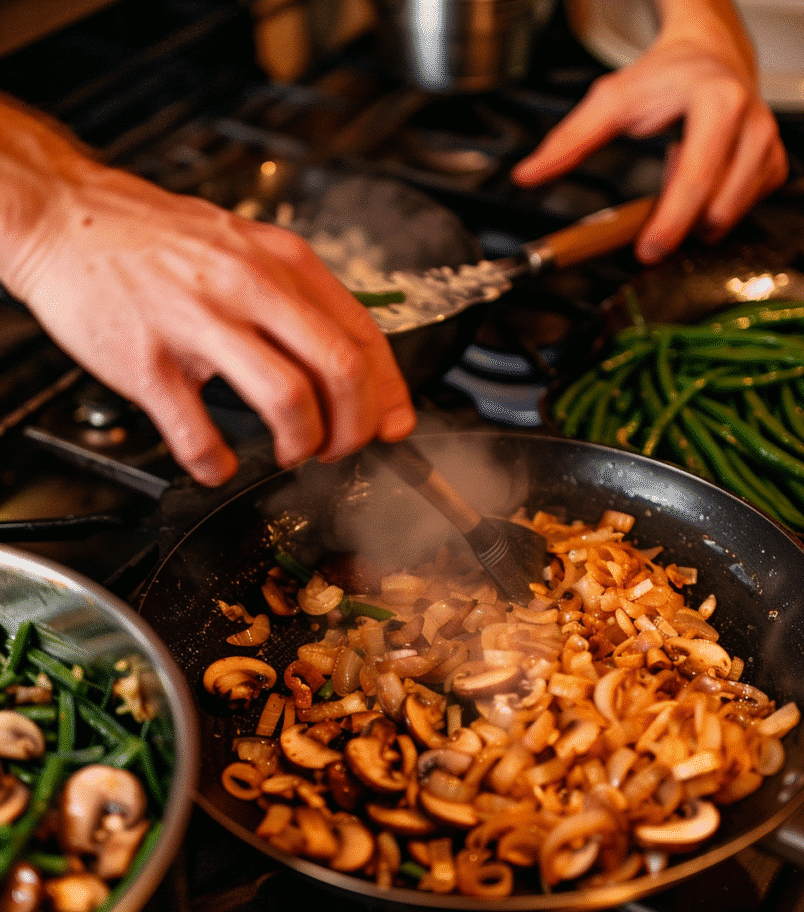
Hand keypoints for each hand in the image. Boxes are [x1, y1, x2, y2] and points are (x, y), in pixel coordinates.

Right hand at [0, 103, 415, 486]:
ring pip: (288, 400)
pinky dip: (218, 463)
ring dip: (302, 445)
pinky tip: (218, 463)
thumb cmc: (161, 241)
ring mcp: (199, 322)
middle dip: (354, 429)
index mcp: (284, 263)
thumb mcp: (248, 247)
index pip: (364, 337)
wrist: (70, 217)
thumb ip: (299, 300)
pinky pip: (199, 434)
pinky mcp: (149, 360)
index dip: (388, 395)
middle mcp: (250, 287)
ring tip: (291, 453)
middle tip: (339, 448)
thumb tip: (349, 362)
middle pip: (341, 371)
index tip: (393, 427)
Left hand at [511, 3, 787, 263]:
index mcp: (715, 103)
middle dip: (680, 229)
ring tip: (678, 187)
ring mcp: (766, 143)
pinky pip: (747, 209)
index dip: (670, 222)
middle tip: (651, 239)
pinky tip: (703, 187)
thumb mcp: (610, 102)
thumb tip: (528, 176)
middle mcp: (750, 122)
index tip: (646, 250)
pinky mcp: (773, 162)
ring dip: (698, 220)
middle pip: (717, 205)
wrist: (708, 56)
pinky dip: (718, 211)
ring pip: (732, 214)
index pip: (694, 177)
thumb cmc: (662, 79)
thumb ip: (568, 142)